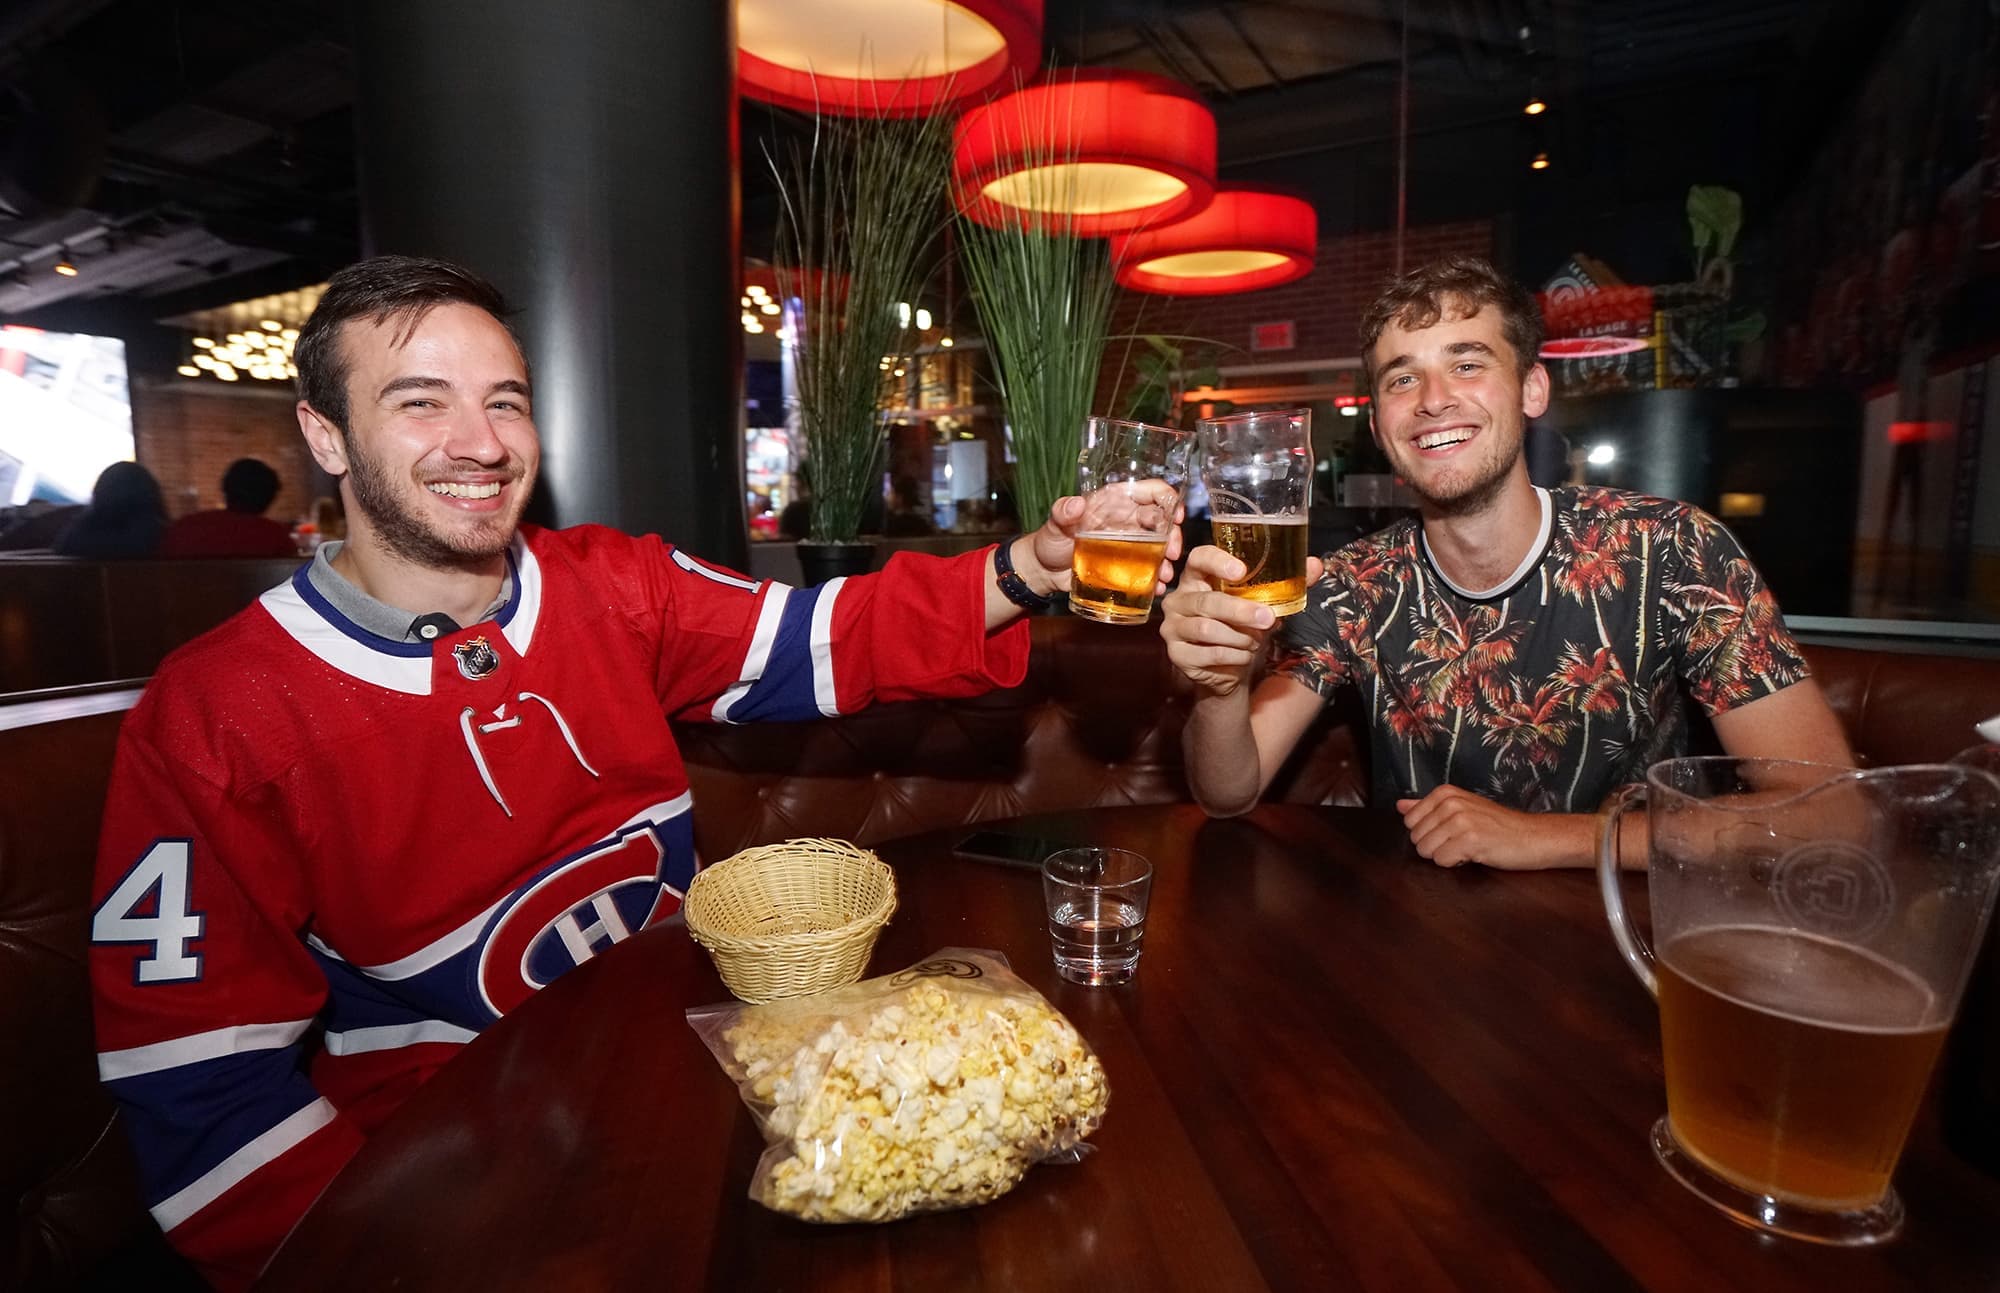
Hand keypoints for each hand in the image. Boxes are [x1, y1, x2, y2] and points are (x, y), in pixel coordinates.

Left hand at [1020, 486, 1184, 598]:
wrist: (1045, 571)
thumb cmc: (1050, 541)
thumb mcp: (1054, 525)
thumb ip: (1062, 513)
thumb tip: (1075, 504)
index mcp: (1115, 502)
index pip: (1149, 491)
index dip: (1168, 498)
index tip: (1176, 515)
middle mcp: (1127, 519)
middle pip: (1162, 520)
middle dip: (1173, 536)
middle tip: (1172, 554)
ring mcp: (1129, 543)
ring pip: (1160, 546)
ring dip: (1167, 560)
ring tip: (1164, 576)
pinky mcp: (1127, 565)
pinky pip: (1149, 568)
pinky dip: (1156, 578)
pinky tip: (1157, 588)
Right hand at [1159, 545, 1322, 698]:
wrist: (1228, 669)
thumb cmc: (1243, 628)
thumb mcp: (1265, 605)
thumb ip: (1287, 585)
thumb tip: (1315, 564)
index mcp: (1199, 578)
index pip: (1199, 559)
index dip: (1216, 561)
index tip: (1241, 570)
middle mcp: (1180, 599)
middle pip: (1207, 601)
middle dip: (1240, 610)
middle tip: (1268, 618)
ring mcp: (1174, 627)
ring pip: (1206, 629)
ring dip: (1239, 637)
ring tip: (1255, 640)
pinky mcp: (1176, 653)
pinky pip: (1206, 653)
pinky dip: (1232, 655)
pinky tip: (1243, 654)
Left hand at [1395, 786, 1589, 869]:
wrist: (1532, 837)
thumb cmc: (1497, 825)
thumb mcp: (1461, 809)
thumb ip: (1427, 807)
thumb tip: (1400, 805)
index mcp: (1445, 793)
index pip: (1410, 821)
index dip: (1429, 834)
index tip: (1451, 832)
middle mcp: (1450, 803)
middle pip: (1416, 838)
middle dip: (1436, 847)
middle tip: (1462, 841)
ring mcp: (1460, 820)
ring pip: (1426, 851)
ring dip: (1446, 856)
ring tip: (1468, 847)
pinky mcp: (1470, 840)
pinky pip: (1442, 861)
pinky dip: (1456, 864)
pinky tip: (1474, 855)